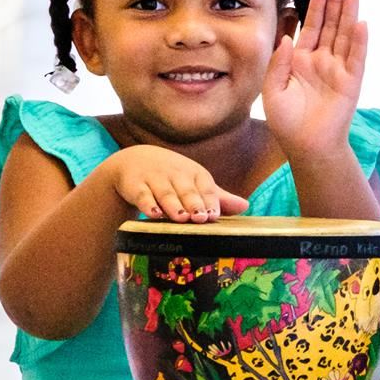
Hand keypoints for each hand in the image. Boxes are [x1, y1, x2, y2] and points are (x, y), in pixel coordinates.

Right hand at [107, 147, 246, 223]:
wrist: (134, 161)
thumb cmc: (172, 176)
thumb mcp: (194, 183)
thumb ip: (217, 197)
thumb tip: (245, 206)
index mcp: (194, 173)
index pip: (205, 187)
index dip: (210, 200)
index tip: (213, 215)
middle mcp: (176, 174)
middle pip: (186, 190)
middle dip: (193, 203)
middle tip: (200, 217)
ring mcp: (155, 178)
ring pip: (165, 193)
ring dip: (173, 205)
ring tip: (181, 217)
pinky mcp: (135, 185)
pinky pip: (142, 195)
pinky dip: (147, 204)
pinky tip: (153, 214)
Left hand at [263, 0, 366, 160]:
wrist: (307, 147)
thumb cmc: (287, 122)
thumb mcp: (272, 90)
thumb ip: (278, 63)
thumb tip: (287, 37)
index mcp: (301, 61)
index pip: (310, 28)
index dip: (315, 8)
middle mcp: (322, 61)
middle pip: (330, 25)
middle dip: (334, 3)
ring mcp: (338, 70)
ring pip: (344, 35)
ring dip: (349, 14)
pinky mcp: (351, 81)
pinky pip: (356, 57)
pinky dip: (358, 40)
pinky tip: (360, 22)